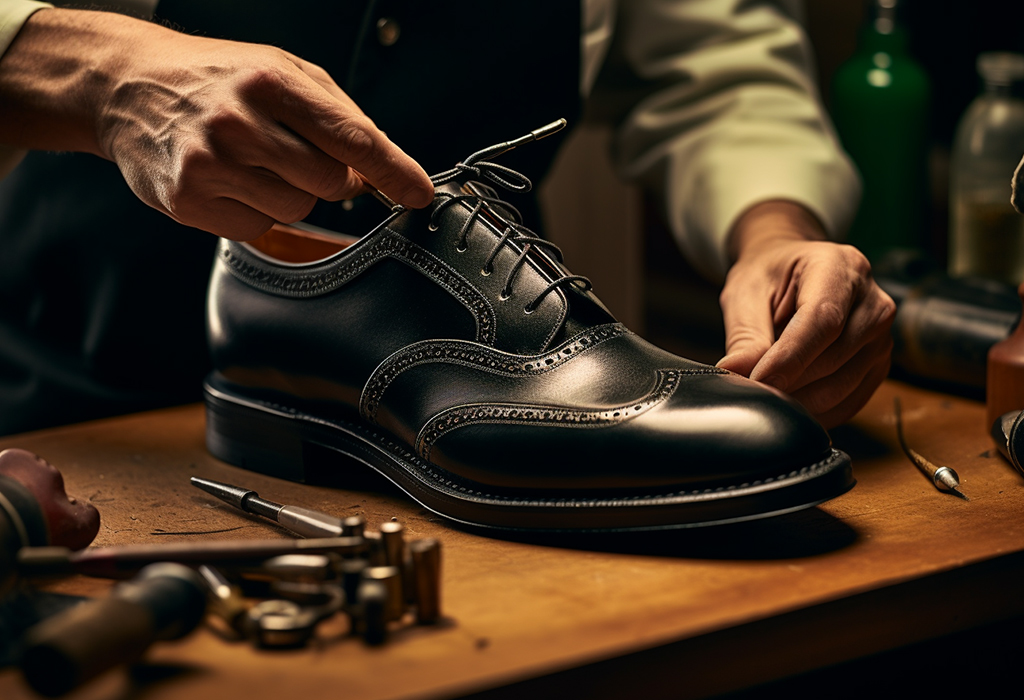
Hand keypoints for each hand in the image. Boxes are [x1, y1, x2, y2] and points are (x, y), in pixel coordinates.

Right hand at [0, 9, 433, 239]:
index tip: (418, 193)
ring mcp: (210, 164)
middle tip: (292, 153)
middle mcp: (239, 121)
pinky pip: (258, 228)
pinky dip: (254, 211)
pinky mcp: (189, 200)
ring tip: (253, 162)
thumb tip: (377, 168)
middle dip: (326, 177)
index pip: (351, 137)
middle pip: (329, 183)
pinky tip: (230, 181)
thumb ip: (336, 116)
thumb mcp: (280, 72)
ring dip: (288, 194)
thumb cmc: (216, 78)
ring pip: (295, 210)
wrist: (128, 87)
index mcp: (271, 82)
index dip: (392, 170)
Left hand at [716, 201, 895, 428]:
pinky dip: (816, 411)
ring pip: (842, 386)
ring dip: (800, 400)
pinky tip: (789, 401)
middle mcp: (872, 302)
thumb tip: (734, 372)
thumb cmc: (769, 279)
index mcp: (838, 267)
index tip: (758, 381)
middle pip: (833, 357)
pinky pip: (850, 402)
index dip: (789, 357)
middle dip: (788, 382)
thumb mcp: (746, 294)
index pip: (823, 320)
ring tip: (767, 392)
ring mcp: (881, 337)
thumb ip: (745, 335)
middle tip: (751, 391)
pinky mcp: (878, 366)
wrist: (792, 275)